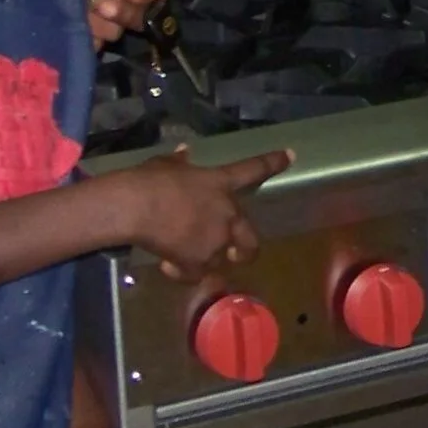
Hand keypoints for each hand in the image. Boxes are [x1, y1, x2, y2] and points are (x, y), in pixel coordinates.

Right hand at [119, 146, 292, 280]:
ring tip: (188, 255)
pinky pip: (196, 275)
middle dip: (246, 248)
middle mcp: (226, 215)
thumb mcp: (165, 164)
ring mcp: (215, 242)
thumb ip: (180, 162)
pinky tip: (168, 266)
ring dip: (209, 259)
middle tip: (236, 251)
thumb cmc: (151, 180)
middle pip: (250, 239)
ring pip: (222, 260)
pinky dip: (184, 273)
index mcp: (221, 184)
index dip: (274, 162)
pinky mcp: (196, 263)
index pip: (254, 169)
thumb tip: (184, 152)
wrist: (136, 206)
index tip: (291, 156)